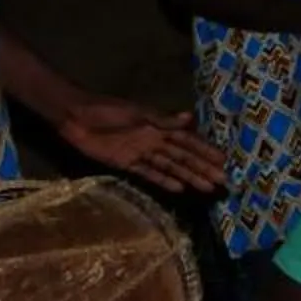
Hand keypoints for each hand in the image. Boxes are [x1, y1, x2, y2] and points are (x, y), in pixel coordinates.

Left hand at [58, 98, 230, 194]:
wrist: (77, 118)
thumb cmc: (107, 111)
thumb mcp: (137, 114)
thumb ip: (164, 120)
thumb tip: (191, 118)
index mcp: (159, 126)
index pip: (187, 141)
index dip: (205, 151)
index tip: (223, 161)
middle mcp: (154, 140)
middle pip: (182, 157)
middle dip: (202, 168)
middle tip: (222, 182)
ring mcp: (141, 153)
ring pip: (170, 167)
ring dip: (188, 177)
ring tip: (207, 188)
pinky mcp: (126, 163)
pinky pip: (149, 174)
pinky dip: (164, 181)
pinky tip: (179, 189)